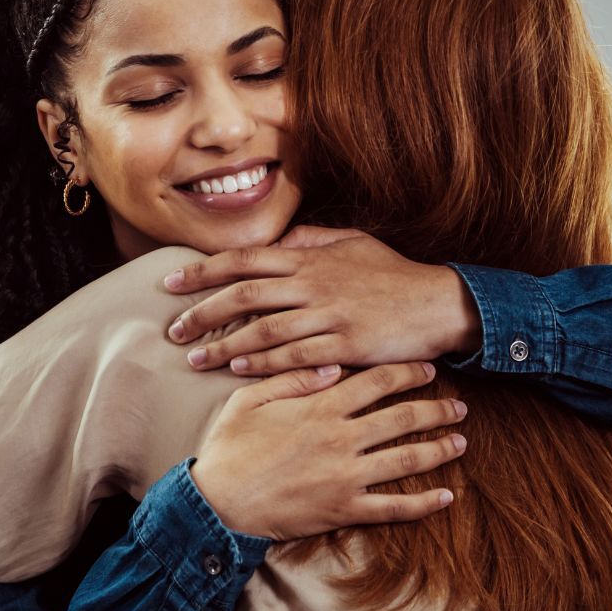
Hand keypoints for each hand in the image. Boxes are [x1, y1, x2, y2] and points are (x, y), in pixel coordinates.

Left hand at [163, 226, 482, 375]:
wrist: (440, 303)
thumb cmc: (392, 273)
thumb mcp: (351, 243)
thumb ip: (308, 240)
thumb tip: (273, 242)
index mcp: (308, 258)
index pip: (242, 260)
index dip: (202, 271)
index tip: (170, 283)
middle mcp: (313, 284)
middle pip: (243, 295)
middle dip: (202, 313)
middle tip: (174, 331)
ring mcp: (330, 315)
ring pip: (264, 330)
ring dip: (224, 346)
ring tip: (196, 359)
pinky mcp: (346, 346)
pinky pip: (295, 357)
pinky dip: (263, 364)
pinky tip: (238, 370)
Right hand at [193, 362, 468, 539]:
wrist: (219, 501)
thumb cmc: (229, 448)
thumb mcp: (249, 400)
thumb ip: (292, 378)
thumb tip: (333, 365)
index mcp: (319, 408)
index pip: (376, 382)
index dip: (406, 372)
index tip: (428, 368)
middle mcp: (341, 439)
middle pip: (402, 418)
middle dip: (436, 408)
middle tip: (458, 405)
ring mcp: (347, 476)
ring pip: (407, 459)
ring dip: (439, 449)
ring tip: (461, 441)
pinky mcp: (345, 508)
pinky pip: (394, 507)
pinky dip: (424, 503)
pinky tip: (446, 496)